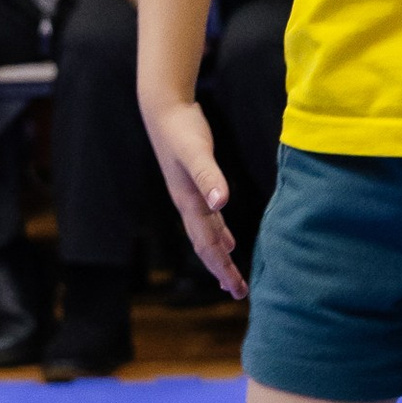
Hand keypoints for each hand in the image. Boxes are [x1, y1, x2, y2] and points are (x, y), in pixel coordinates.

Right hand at [144, 91, 245, 296]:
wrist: (163, 110)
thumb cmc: (181, 129)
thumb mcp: (197, 152)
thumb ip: (209, 176)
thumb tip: (222, 203)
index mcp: (190, 202)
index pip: (207, 244)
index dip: (221, 267)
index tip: (235, 288)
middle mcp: (188, 204)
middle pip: (205, 246)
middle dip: (220, 270)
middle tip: (238, 292)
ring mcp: (190, 196)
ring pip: (206, 235)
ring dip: (219, 257)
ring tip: (230, 277)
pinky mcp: (195, 186)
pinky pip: (208, 220)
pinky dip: (218, 234)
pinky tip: (227, 242)